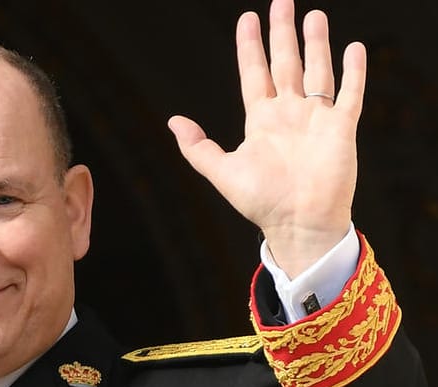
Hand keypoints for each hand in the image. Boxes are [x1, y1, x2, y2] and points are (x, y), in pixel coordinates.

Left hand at [167, 0, 364, 275]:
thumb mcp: (222, 172)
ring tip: (314, 15)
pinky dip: (353, 71)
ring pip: (317, 70)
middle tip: (282, 1)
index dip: (250, 47)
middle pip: (285, 63)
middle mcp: (289, 115)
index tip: (246, 19)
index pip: (253, 74)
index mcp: (261, 121)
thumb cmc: (261, 203)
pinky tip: (353, 48)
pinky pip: (349, 93)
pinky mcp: (342, 127)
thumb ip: (198, 147)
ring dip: (317, 43)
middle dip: (283, 33)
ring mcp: (316, 119)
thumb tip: (173, 121)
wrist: (298, 223)